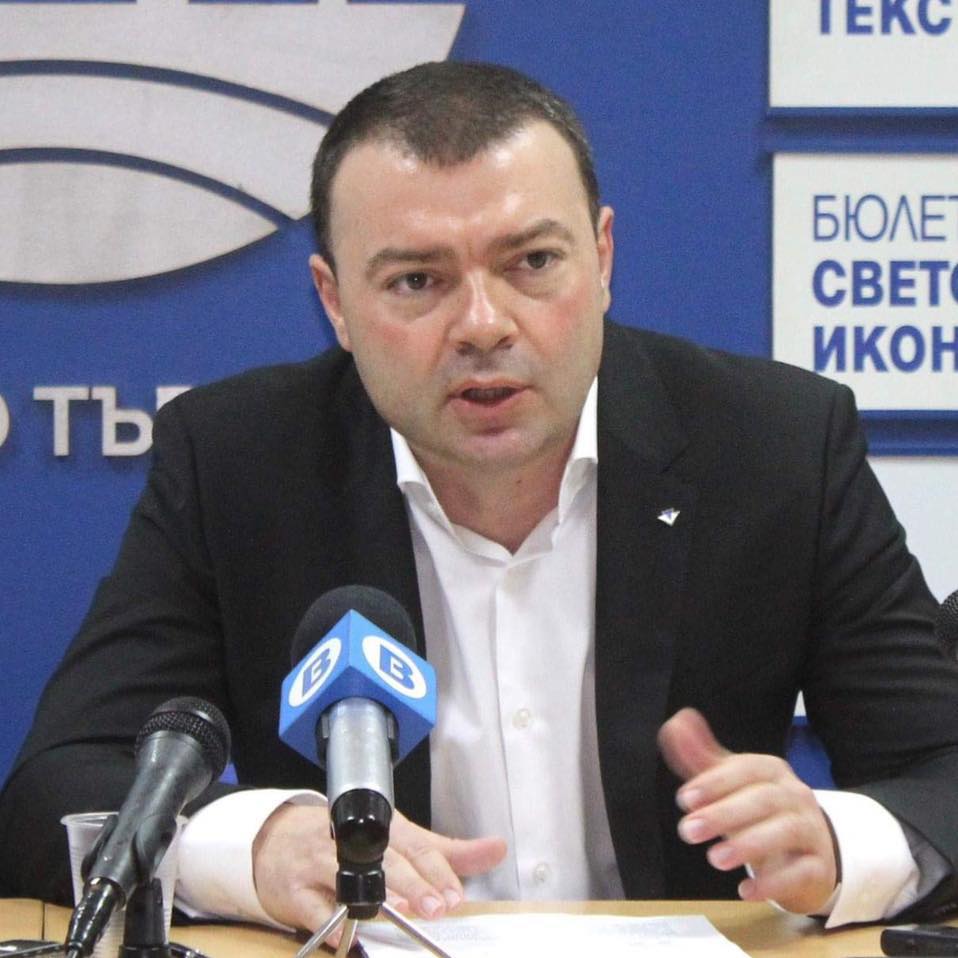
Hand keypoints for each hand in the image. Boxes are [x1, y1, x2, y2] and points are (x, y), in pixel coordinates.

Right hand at [252, 802, 506, 939]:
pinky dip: (329, 921)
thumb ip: (447, 853)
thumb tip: (496, 849)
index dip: (437, 871)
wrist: (281, 842)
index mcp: (383, 826)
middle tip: (439, 907)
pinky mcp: (295, 890)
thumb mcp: (401, 841)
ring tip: (399, 912)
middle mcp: (352, 840)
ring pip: (351, 877)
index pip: (415, 845)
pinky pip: (313, 908)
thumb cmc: (352, 842)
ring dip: (375, 897)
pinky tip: (346, 933)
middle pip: (387, 860)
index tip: (455, 894)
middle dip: (415, 884)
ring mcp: (321, 863)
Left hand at [657, 707, 837, 914]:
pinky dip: (774, 882)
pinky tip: (745, 892)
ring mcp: (812, 831)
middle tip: (688, 831)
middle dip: (724, 814)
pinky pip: (802, 872)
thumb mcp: (730, 783)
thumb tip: (676, 722)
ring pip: (786, 831)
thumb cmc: (759, 811)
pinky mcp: (818, 867)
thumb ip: (701, 756)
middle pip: (763, 799)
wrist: (808, 850)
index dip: (715, 782)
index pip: (746, 769)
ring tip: (715, 859)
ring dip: (749, 844)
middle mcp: (796, 796)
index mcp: (772, 771)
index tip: (685, 799)